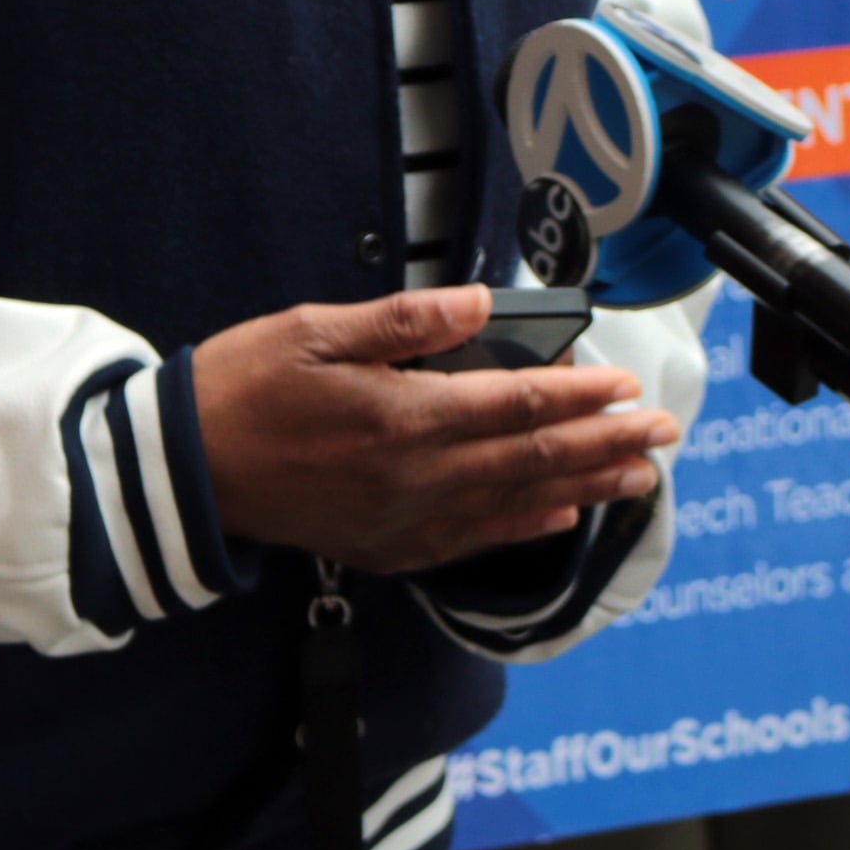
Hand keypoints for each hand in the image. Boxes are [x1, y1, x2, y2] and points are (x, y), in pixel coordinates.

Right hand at [195, 285, 680, 574]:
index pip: (518, 405)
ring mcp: (404, 520)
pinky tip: (558, 518)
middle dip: (605, 446)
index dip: (581, 397)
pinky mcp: (386, 546)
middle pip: (532, 460)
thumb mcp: (319, 329)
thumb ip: (407, 320)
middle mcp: (416, 478)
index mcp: (405, 417)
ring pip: (515, 504)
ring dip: (583, 488)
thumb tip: (478, 303)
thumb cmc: (245, 388)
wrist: (185, 470)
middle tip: (664, 436)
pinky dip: (524, 528)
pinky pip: (472, 540)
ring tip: (638, 479)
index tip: (629, 389)